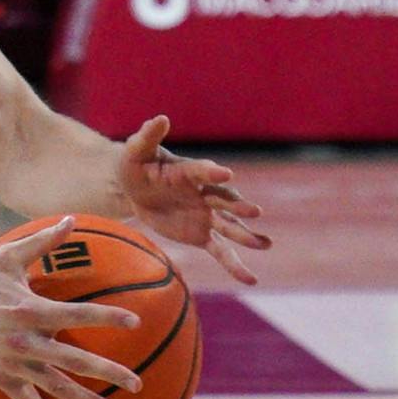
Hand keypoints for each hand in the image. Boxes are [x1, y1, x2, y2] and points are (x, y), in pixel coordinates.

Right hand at [0, 217, 145, 398]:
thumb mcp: (8, 256)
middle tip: (137, 383)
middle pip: (75, 360)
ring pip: (56, 386)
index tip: (135, 323)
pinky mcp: (1, 376)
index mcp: (30, 310)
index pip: (78, 314)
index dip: (108, 318)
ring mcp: (13, 362)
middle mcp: (24, 340)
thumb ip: (43, 241)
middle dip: (109, 373)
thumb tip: (71, 217)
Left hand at [117, 115, 269, 283]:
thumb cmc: (135, 164)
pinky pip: (220, 251)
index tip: (226, 173)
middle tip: (253, 212)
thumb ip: (147, 136)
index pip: (203, 171)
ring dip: (246, 236)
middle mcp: (205, 193)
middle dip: (237, 206)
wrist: (132, 188)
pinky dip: (234, 265)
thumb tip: (159, 118)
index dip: (212, 172)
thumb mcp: (136, 150)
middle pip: (224, 200)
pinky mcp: (201, 234)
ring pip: (229, 227)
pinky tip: (250, 280)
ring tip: (265, 244)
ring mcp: (206, 215)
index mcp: (190, 171)